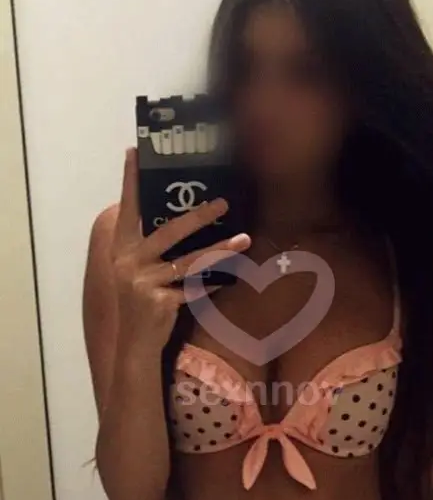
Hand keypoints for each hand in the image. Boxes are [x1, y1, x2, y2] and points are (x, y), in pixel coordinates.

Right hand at [111, 148, 250, 350]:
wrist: (134, 347)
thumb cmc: (140, 305)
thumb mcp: (136, 272)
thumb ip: (150, 248)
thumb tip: (184, 220)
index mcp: (121, 250)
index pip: (128, 209)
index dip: (131, 181)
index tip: (134, 152)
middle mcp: (129, 262)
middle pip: (169, 231)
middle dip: (198, 216)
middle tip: (224, 202)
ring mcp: (143, 282)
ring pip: (190, 261)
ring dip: (220, 250)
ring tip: (244, 240)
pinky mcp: (159, 302)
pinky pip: (195, 289)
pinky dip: (213, 285)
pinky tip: (231, 281)